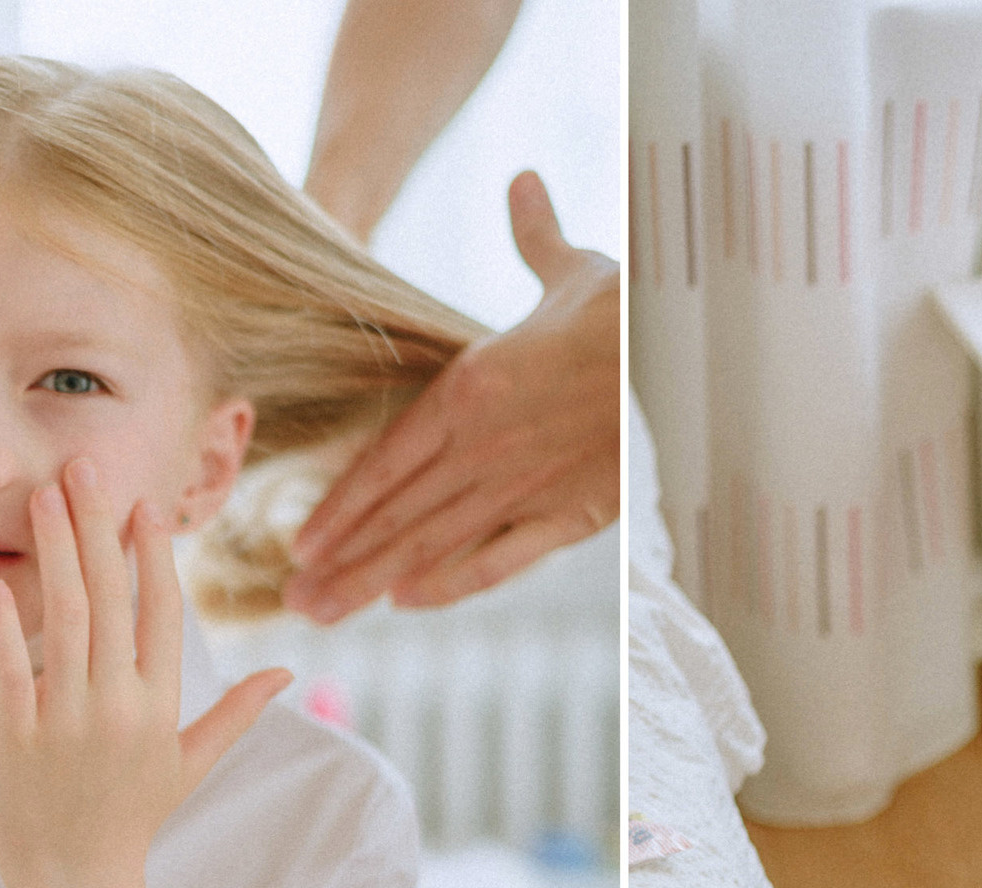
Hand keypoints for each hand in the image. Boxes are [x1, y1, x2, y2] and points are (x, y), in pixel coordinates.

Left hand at [0, 459, 291, 887]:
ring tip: (44, 498)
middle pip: (110, 599)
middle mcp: (118, 705)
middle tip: (84, 468)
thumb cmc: (133, 817)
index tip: (143, 504)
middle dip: (96, 528)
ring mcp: (66, 718)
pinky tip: (1, 581)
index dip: (153, 555)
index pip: (162, 613)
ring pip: (63, 619)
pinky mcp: (17, 734)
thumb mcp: (190, 765)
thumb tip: (287, 674)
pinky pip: (11, 667)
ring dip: (54, 553)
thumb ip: (235, 713)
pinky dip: (5, 624)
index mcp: (161, 707)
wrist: (76, 881)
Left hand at [285, 170, 618, 620]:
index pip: (386, 462)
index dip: (340, 508)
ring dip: (376, 581)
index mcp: (470, 389)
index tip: (300, 544)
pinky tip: (411, 601)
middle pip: (397, 515)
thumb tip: (525, 183)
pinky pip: (500, 560)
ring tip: (329, 611)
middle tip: (297, 603)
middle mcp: (483, 445)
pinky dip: (453, 584)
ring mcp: (523, 485)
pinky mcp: (569, 515)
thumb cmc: (627, 311)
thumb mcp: (573, 270)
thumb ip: (535, 239)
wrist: (684, 353)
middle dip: (344, 563)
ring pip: (434, 544)